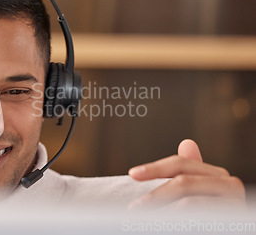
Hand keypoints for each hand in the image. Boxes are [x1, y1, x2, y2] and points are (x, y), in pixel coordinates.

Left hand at [127, 139, 245, 210]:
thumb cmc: (205, 218)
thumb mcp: (196, 194)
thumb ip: (189, 172)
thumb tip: (187, 143)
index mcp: (218, 176)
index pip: (181, 164)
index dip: (155, 168)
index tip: (132, 174)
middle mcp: (231, 186)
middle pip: (184, 182)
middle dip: (155, 194)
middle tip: (134, 207)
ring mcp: (235, 204)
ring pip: (188, 202)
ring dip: (162, 211)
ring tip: (143, 219)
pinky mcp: (234, 221)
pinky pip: (197, 218)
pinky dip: (177, 221)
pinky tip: (164, 225)